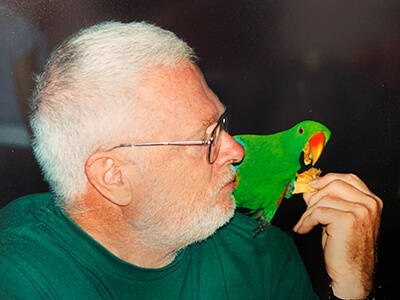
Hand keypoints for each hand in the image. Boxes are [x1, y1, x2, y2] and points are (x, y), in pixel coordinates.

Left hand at [293, 173, 382, 298]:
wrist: (352, 274)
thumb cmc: (345, 249)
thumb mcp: (335, 219)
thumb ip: (326, 202)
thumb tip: (309, 190)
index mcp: (370, 201)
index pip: (347, 178)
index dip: (327, 179)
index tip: (312, 185)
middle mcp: (368, 204)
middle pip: (333, 185)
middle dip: (315, 197)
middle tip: (306, 211)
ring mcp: (360, 211)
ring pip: (323, 199)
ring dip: (308, 213)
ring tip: (304, 224)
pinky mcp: (348, 219)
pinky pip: (317, 212)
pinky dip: (306, 221)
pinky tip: (303, 229)